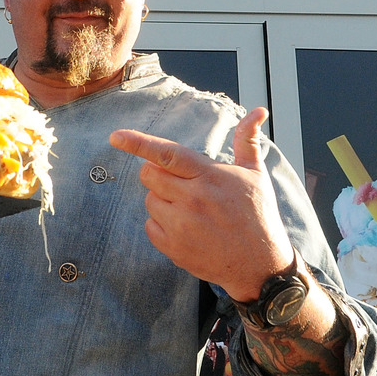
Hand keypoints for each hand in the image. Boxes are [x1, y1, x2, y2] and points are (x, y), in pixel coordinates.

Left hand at [109, 107, 294, 300]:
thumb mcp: (256, 174)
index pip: (167, 154)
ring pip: (149, 200)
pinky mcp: (174, 248)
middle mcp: (193, 199)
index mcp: (210, 176)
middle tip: (180, 182)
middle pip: (149, 175)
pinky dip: (161, 224)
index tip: (116, 136)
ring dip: (162, 200)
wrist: (260, 265)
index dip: (139, 143)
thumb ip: (246, 140)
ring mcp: (181, 226)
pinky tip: (185, 227)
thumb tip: (258, 110)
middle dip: (157, 173)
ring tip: (189, 208)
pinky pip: (150, 226)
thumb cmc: (258, 214)